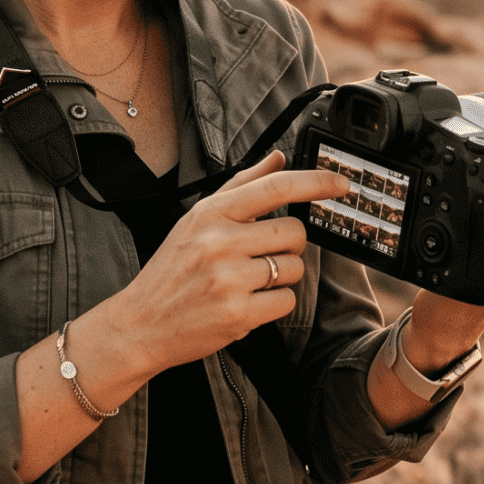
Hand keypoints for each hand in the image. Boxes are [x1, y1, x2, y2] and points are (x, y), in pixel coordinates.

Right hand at [119, 151, 348, 370]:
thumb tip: (279, 158)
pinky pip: (286, 301)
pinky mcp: (239, 314)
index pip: (276, 187)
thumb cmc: (172, 271)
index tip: (341, 184)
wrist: (141, 324)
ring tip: (247, 282)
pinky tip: (246, 303)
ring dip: (281, 276)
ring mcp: (229, 279)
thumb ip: (242, 186)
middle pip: (294, 232)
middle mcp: (220, 242)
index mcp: (211, 213)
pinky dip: (274, 304)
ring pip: (294, 268)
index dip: (317, 182)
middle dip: (288, 245)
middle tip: (261, 256)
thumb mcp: (197, 219)